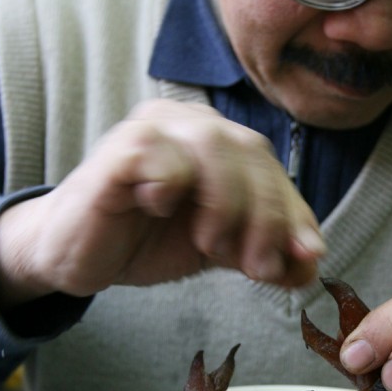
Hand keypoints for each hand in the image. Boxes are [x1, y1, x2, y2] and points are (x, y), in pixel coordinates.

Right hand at [0, 100, 325, 306]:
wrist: (80, 256)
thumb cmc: (147, 242)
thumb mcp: (219, 251)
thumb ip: (264, 251)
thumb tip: (311, 266)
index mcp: (219, 140)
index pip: (271, 168)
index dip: (294, 213)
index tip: (307, 259)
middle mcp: (190, 123)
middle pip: (251, 153)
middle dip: (267, 216)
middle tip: (261, 267)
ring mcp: (152, 130)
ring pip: (213, 148)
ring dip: (227, 205)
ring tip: (212, 244)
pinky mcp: (118, 150)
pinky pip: (159, 156)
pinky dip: (171, 186)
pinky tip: (159, 208)